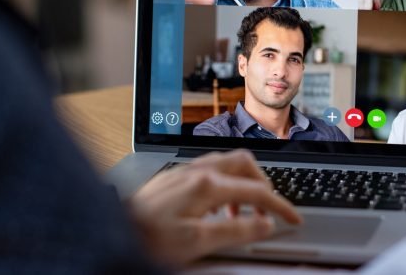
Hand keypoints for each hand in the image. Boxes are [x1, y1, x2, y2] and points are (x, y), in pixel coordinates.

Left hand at [128, 149, 301, 267]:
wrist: (112, 232)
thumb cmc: (148, 239)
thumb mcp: (198, 242)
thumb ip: (236, 230)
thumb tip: (265, 224)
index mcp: (207, 185)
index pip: (257, 191)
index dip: (280, 207)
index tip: (293, 219)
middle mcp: (197, 171)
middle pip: (245, 164)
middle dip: (264, 185)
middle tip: (269, 209)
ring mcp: (185, 171)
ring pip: (227, 164)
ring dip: (243, 184)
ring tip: (243, 213)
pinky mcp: (174, 177)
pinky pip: (210, 169)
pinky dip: (225, 184)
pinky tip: (217, 207)